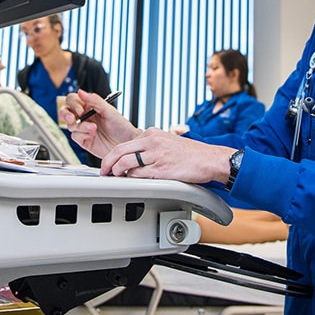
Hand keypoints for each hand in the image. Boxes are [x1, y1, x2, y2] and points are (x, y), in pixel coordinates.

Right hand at [59, 90, 140, 158]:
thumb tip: (80, 91)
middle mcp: (84, 116)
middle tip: (72, 119)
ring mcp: (82, 129)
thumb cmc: (121, 126)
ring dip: (80, 127)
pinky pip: (74, 136)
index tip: (80, 110)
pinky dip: (82, 135)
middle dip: (65, 115)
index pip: (73, 100)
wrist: (126, 145)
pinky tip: (92, 135)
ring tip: (93, 129)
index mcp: (89, 106)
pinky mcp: (83, 140)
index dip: (73, 104)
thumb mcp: (109, 111)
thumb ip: (94, 100)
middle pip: (65, 112)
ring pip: (70, 125)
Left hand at [101, 127, 234, 184]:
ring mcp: (157, 155)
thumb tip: (134, 156)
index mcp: (153, 134)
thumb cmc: (191, 154)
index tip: (108, 163)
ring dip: (116, 172)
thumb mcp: (167, 141)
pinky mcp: (162, 169)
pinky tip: (131, 181)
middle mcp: (153, 142)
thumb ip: (150, 146)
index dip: (112, 155)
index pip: (124, 143)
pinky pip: (139, 175)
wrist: (210, 159)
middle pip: (119, 151)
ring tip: (115, 178)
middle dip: (107, 163)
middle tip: (103, 171)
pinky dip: (131, 179)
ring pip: (126, 163)